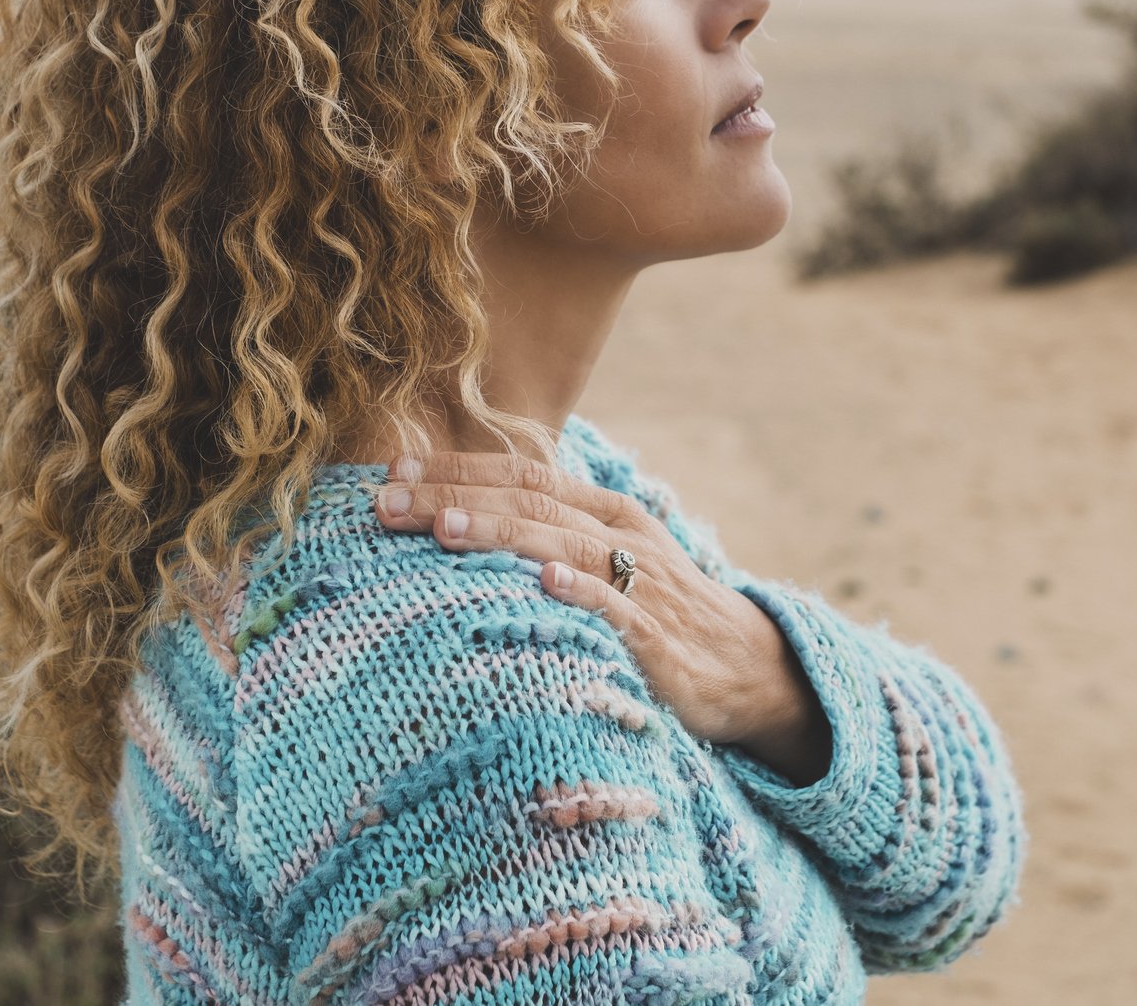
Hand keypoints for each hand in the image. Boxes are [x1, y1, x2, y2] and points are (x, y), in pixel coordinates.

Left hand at [372, 449, 777, 746]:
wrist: (749, 667)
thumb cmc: (661, 612)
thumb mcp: (611, 560)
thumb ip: (552, 538)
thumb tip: (466, 520)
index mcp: (606, 512)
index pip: (523, 476)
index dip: (458, 469)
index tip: (392, 469)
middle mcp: (623, 536)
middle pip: (530, 504)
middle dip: (455, 497)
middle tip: (386, 501)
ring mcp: (642, 584)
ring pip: (564, 545)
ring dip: (502, 534)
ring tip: (445, 528)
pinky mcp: (658, 638)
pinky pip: (618, 609)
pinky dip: (584, 591)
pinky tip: (547, 582)